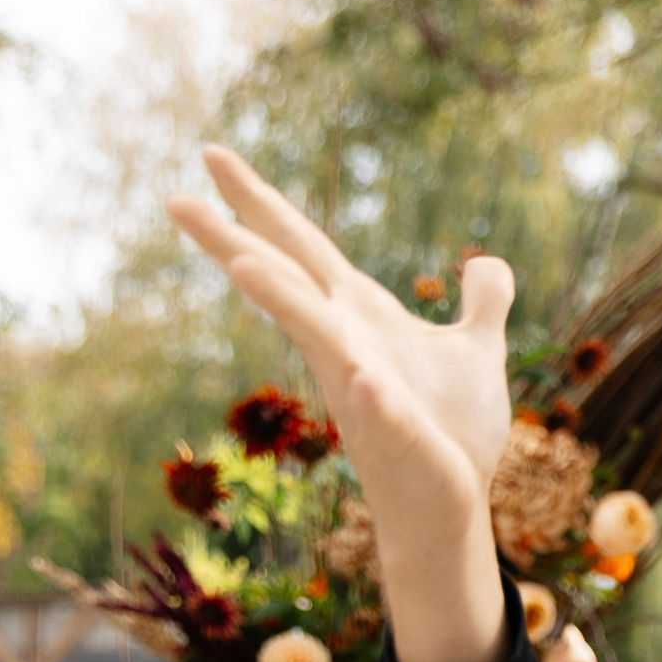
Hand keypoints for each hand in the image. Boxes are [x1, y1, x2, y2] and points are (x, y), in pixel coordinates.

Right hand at [166, 147, 516, 661]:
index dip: (259, 202)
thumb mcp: (476, 350)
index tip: (210, 155)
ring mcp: (362, 392)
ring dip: (283, 301)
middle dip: (234, 239)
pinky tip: (366, 377)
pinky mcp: (397, 438)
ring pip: (317, 338)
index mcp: (361, 318)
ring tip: (242, 261)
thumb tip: (488, 262)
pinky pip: (380, 410)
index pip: (301, 247)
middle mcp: (347, 347)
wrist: (453, 506)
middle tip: (173, 197)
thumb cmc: (452, 431)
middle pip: (285, 280)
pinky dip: (372, 392)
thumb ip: (482, 304)